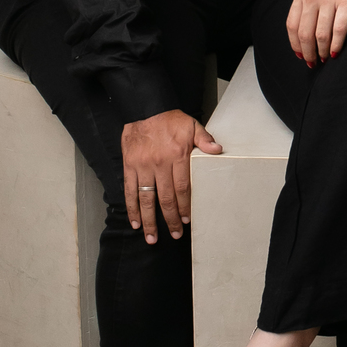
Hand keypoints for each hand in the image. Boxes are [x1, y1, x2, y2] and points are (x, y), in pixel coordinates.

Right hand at [122, 109, 221, 243]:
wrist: (144, 108)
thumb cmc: (170, 119)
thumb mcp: (192, 125)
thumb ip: (204, 139)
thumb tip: (217, 150)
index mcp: (177, 155)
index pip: (182, 187)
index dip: (185, 206)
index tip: (187, 219)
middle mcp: (159, 163)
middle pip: (166, 198)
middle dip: (170, 219)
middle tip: (175, 234)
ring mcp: (142, 166)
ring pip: (146, 199)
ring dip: (150, 220)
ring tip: (153, 237)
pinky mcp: (129, 166)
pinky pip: (130, 191)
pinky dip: (132, 208)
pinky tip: (136, 222)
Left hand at [287, 0, 346, 63]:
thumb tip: (307, 23)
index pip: (292, 25)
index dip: (295, 44)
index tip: (300, 55)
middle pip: (304, 34)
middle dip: (307, 53)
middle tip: (313, 63)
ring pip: (320, 35)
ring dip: (322, 52)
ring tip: (326, 59)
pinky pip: (339, 29)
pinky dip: (337, 44)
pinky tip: (337, 51)